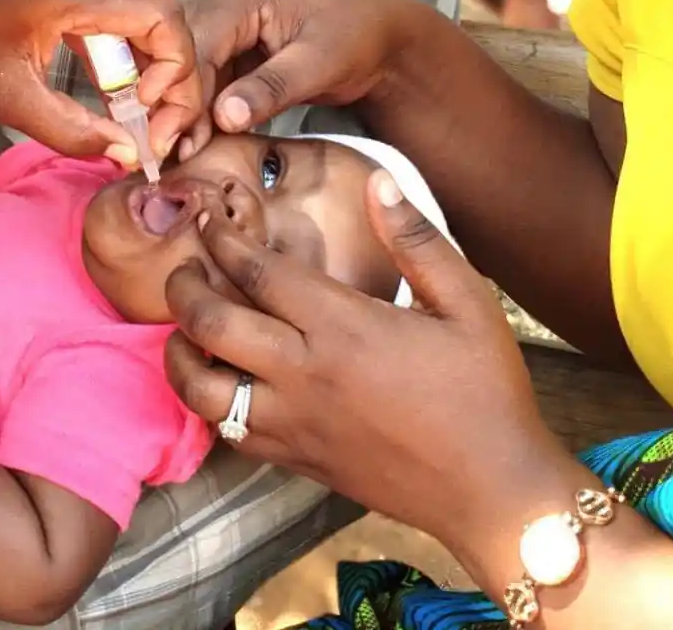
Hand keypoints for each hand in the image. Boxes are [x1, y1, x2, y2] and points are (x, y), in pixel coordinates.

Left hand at [0, 0, 202, 160]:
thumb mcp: (6, 96)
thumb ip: (70, 129)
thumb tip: (127, 153)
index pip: (166, 21)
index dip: (174, 72)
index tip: (149, 115)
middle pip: (167, 21)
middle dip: (171, 80)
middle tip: (156, 131)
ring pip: (150, 19)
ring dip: (153, 70)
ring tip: (138, 119)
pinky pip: (125, 15)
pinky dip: (130, 55)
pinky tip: (116, 94)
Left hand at [165, 171, 577, 561]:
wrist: (493, 491)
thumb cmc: (486, 390)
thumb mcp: (467, 301)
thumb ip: (417, 239)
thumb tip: (378, 181)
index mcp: (343, 327)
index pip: (258, 272)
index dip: (224, 240)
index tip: (211, 218)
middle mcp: (305, 375)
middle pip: (212, 323)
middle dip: (184, 286)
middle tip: (183, 263)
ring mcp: (294, 424)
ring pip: (201, 389)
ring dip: (179, 351)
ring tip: (184, 325)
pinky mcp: (296, 461)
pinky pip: (227, 433)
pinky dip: (207, 402)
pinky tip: (217, 378)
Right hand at [181, 0, 431, 154]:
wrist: (381, 36)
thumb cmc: (357, 35)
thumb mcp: (320, 61)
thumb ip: (273, 87)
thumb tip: (225, 116)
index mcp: (238, 1)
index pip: (195, 48)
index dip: (181, 95)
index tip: (175, 141)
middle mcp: (220, 12)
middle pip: (179, 61)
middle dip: (171, 108)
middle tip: (165, 156)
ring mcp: (223, 37)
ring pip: (185, 78)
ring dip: (180, 117)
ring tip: (173, 161)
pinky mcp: (230, 61)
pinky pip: (203, 89)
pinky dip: (198, 118)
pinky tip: (192, 151)